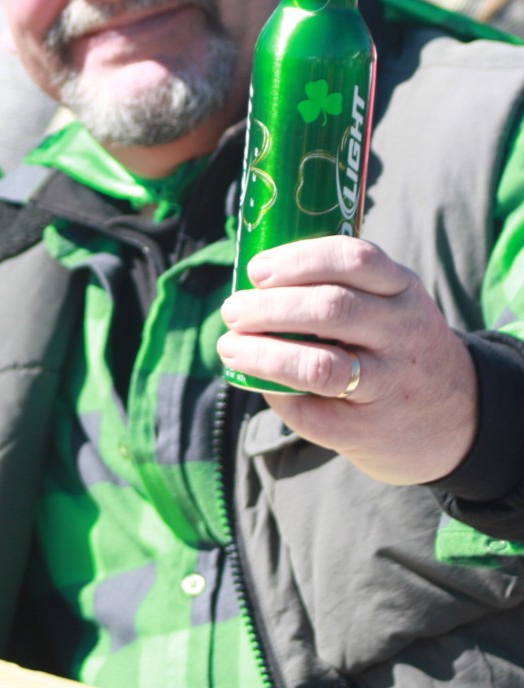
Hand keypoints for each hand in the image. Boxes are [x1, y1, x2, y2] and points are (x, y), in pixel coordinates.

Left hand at [218, 236, 478, 484]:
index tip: (255, 270)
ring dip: (262, 354)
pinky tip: (258, 383)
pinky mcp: (370, 428)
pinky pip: (312, 411)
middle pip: (329, 309)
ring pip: (319, 365)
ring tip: (230, 347)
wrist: (457, 418)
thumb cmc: (393, 345)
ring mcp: (390, 382)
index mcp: (402, 289)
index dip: (297, 261)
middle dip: (267, 307)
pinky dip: (276, 394)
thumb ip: (337, 286)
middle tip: (232, 311)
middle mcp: (402, 332)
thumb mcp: (388, 303)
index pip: (354, 260)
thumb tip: (248, 287)